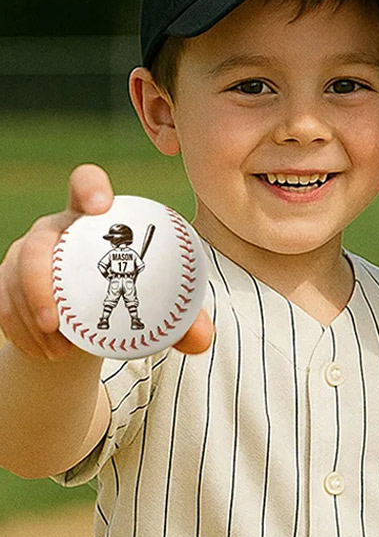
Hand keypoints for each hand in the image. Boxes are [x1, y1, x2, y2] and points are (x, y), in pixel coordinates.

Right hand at [0, 164, 213, 359]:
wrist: (93, 319)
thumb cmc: (135, 296)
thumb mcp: (161, 304)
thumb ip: (183, 319)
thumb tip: (202, 339)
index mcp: (96, 218)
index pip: (87, 183)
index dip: (91, 187)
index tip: (101, 206)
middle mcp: (57, 229)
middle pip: (38, 243)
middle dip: (41, 282)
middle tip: (57, 322)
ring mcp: (26, 254)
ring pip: (16, 279)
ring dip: (33, 319)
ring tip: (60, 351)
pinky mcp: (7, 281)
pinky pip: (4, 305)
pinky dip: (22, 334)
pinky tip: (46, 353)